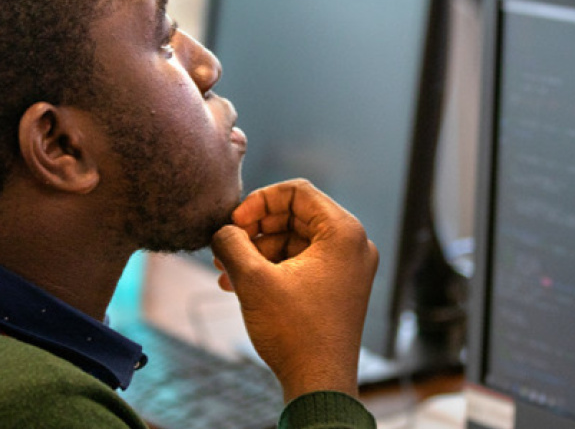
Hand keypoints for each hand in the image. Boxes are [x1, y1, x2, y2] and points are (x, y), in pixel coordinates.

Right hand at [210, 179, 378, 400]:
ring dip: (258, 251)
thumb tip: (221, 230)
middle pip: (295, 215)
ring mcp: (348, 267)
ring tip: (225, 271)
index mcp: (344, 233)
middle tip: (224, 248)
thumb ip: (232, 243)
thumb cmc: (294, 332)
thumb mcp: (253, 280)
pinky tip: (238, 283)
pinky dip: (272, 268)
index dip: (259, 202)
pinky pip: (301, 262)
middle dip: (255, 230)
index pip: (298, 192)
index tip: (233, 224)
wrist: (319, 383)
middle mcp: (353, 244)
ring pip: (294, 241)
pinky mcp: (338, 287)